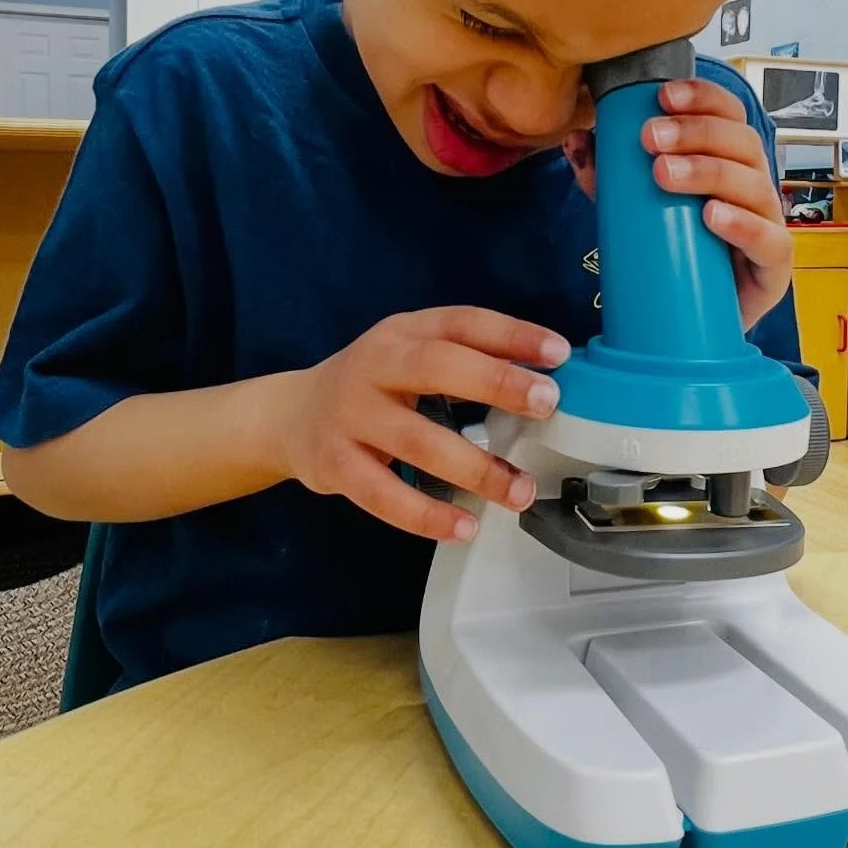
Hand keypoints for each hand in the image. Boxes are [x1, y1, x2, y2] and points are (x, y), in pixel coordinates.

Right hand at [271, 308, 568, 541]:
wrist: (289, 416)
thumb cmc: (372, 387)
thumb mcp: (411, 356)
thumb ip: (466, 361)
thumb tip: (542, 378)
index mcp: (404, 333)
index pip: (462, 322)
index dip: (511, 334)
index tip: (558, 352)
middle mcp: (375, 366)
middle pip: (436, 366)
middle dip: (495, 382)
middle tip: (546, 403)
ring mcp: (351, 415)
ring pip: (417, 441)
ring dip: (475, 468)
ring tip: (519, 491)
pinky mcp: (335, 464)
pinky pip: (384, 495)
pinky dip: (426, 514)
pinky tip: (463, 526)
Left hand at [564, 78, 790, 332]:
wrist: (695, 324)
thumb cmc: (675, 255)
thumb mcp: (635, 208)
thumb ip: (608, 176)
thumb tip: (577, 140)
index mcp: (730, 161)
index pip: (729, 114)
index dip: (703, 98)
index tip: (663, 95)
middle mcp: (755, 186)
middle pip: (742, 142)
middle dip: (695, 133)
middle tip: (649, 138)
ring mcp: (769, 226)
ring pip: (754, 186)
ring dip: (709, 172)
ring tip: (664, 174)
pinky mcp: (773, 271)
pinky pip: (771, 242)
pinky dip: (742, 225)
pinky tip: (712, 215)